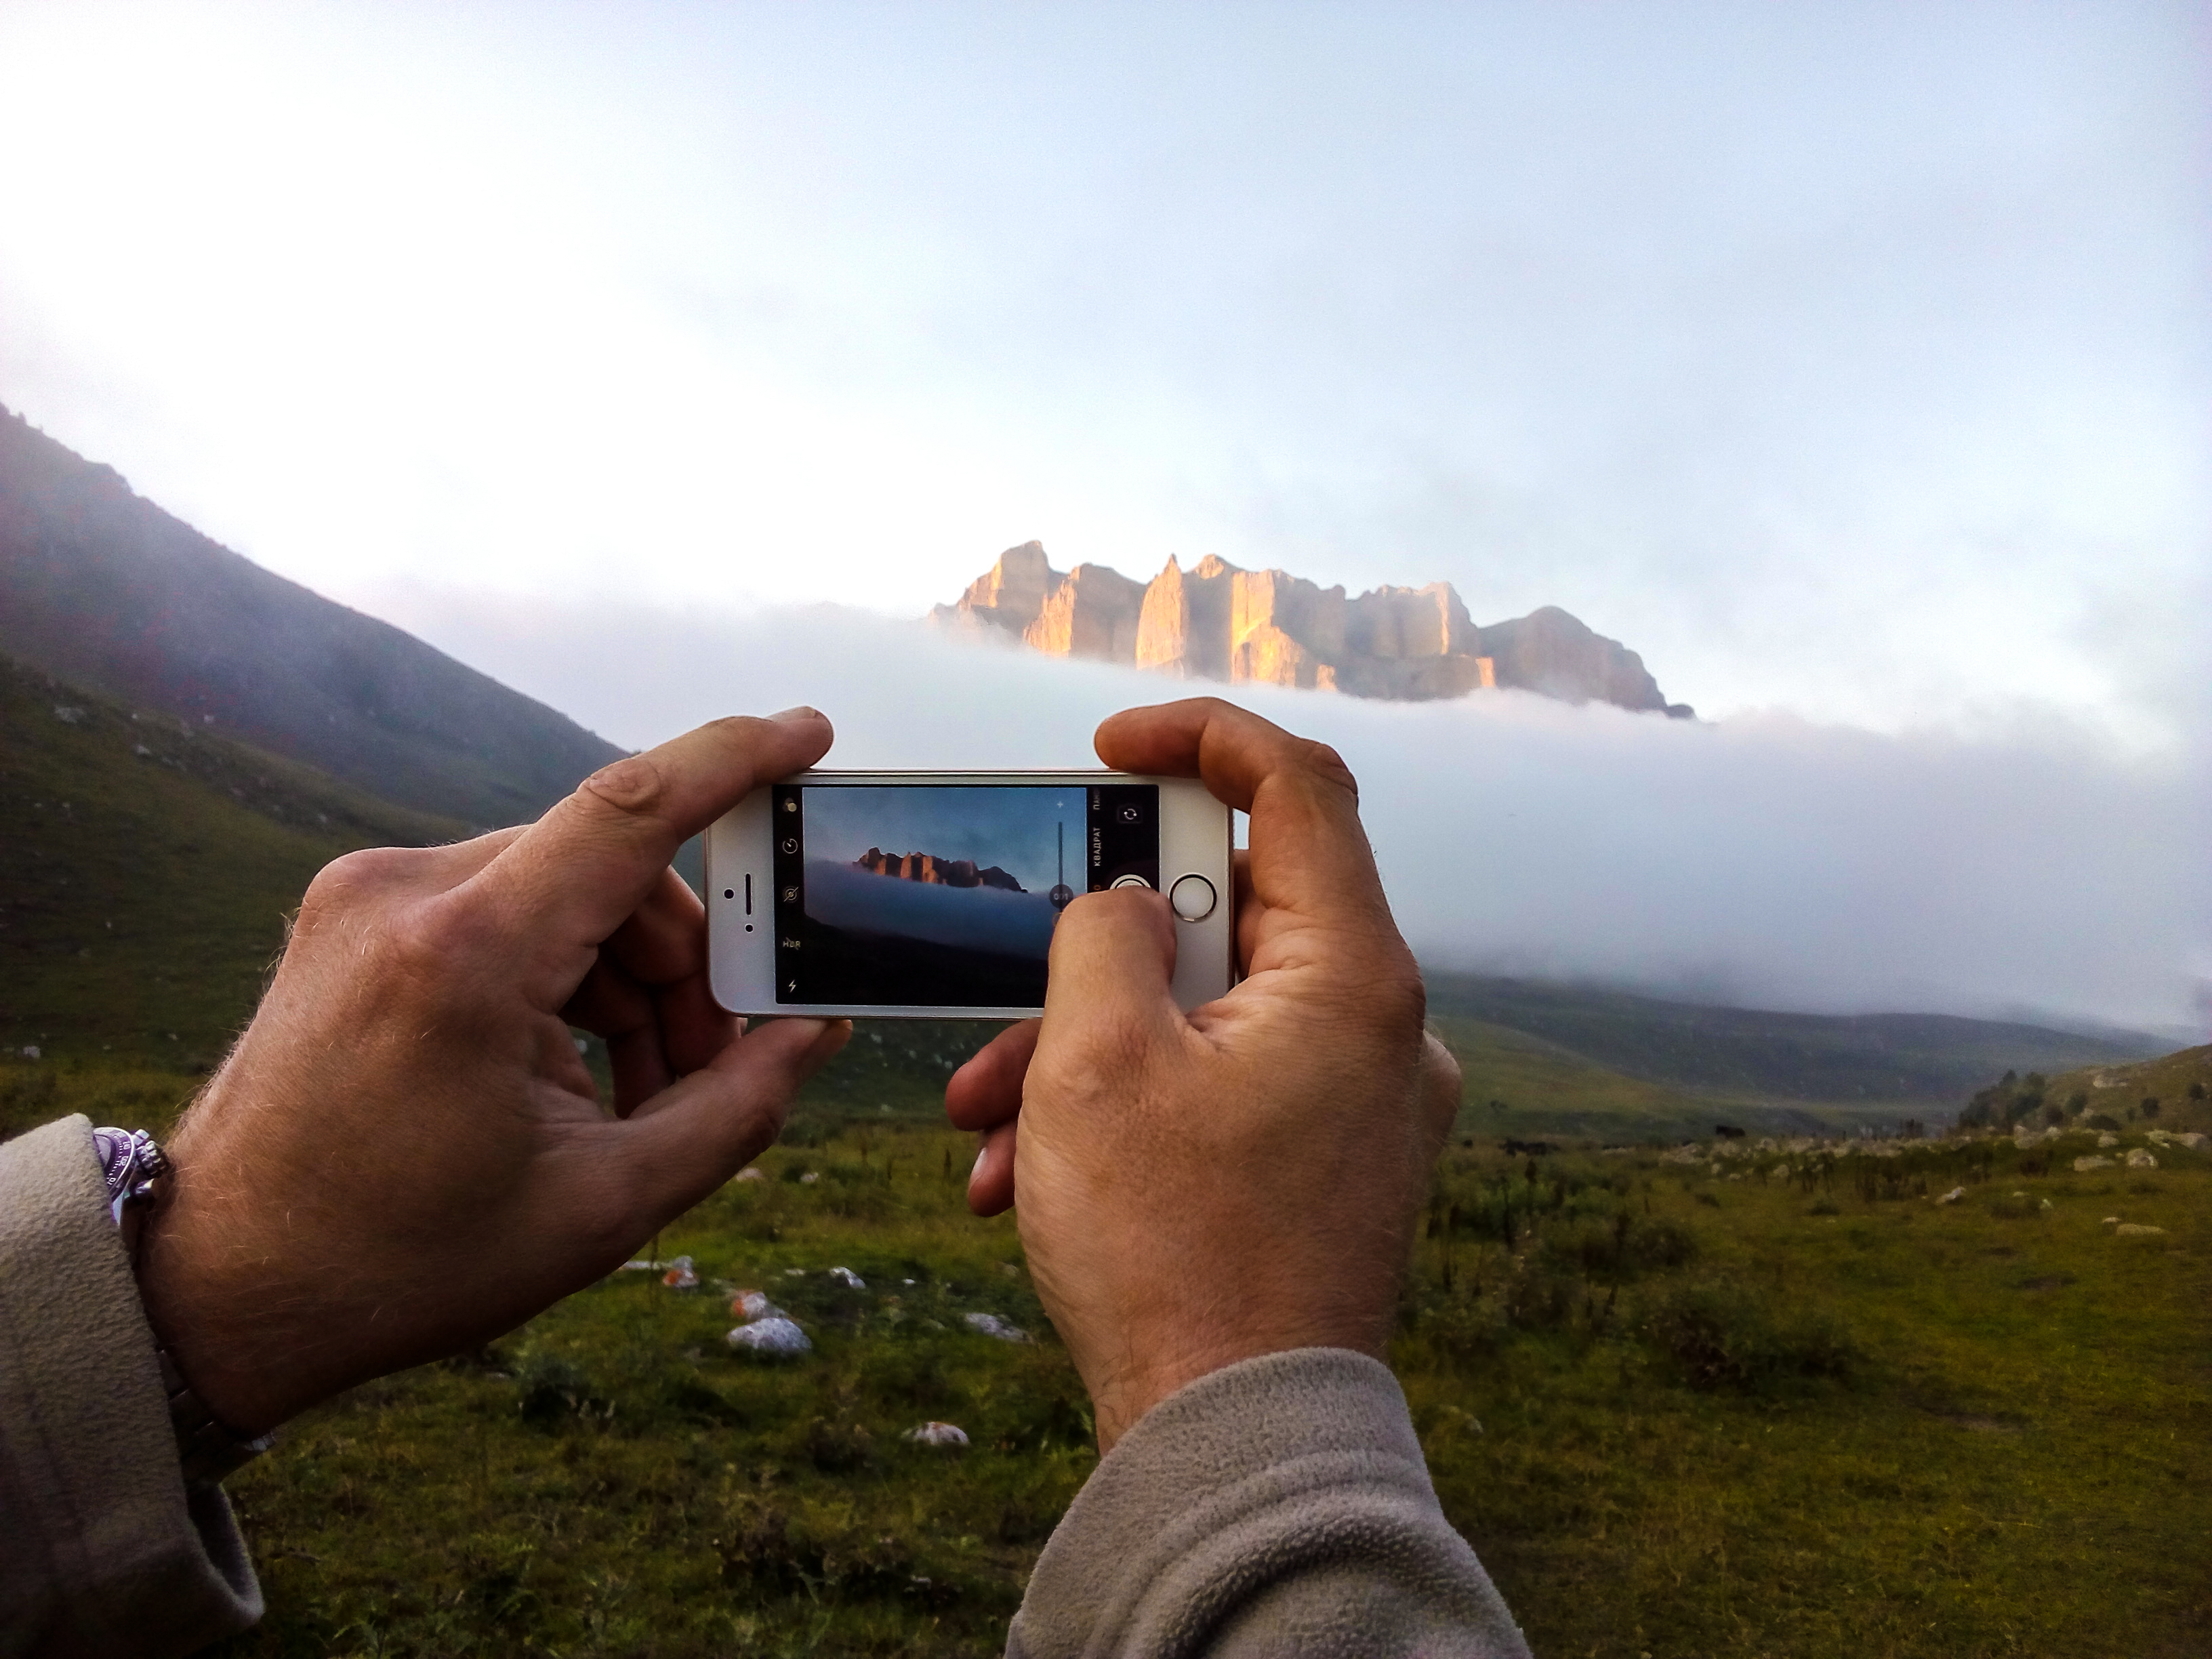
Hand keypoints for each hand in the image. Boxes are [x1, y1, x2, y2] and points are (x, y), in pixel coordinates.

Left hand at [135, 711, 850, 1433]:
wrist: (221, 1288)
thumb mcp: (606, 1203)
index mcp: (465, 954)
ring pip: (564, 889)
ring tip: (636, 1096)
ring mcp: (368, 896)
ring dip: (627, 978)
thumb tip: (815, 1030)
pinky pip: (503, 908)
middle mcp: (406, 893)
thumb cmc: (405, 1259)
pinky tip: (568, 1075)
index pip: (630, 810)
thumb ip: (737, 1106)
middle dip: (686, 964)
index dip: (733, 761)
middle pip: (612, 872)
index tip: (808, 734)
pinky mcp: (354, 915)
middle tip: (713, 1067)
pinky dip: (560, 975)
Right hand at [945, 698, 1459, 1449]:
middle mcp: (1382, 1031)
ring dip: (1088, 1049)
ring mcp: (1363, 1106)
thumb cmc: (1172, 1256)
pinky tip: (1027, 1178)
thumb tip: (1133, 904)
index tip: (1111, 746)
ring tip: (981, 1122)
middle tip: (1011, 989)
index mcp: (1354, 978)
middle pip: (1235, 913)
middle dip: (1099, 947)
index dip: (1203, 737)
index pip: (1302, 786)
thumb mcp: (1096, 1063)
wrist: (1237, 1452)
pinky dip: (1133, 1109)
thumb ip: (1107, 934)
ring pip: (1210, 1016)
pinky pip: (1226, 1093)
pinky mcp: (1332, 1167)